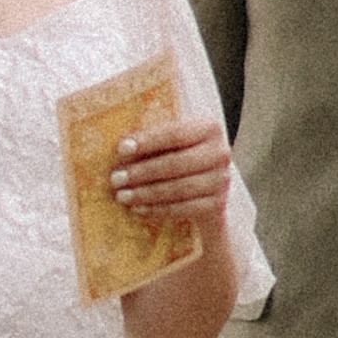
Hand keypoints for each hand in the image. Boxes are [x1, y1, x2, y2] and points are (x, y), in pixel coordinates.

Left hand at [110, 107, 234, 256]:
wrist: (206, 185)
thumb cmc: (180, 155)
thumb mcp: (172, 142)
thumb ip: (153, 140)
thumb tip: (120, 147)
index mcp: (209, 128)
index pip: (176, 134)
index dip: (148, 141)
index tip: (121, 149)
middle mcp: (220, 153)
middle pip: (177, 163)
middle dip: (142, 172)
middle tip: (115, 178)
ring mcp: (221, 180)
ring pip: (179, 189)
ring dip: (146, 193)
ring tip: (122, 195)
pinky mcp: (217, 204)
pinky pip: (183, 209)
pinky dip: (157, 209)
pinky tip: (137, 208)